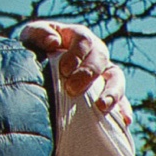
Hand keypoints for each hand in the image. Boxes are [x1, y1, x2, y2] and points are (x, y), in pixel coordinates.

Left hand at [19, 21, 133, 129]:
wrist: (35, 70)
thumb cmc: (34, 49)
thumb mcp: (31, 36)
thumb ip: (39, 34)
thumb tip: (53, 42)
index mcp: (78, 38)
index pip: (84, 40)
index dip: (77, 54)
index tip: (64, 70)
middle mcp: (95, 53)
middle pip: (100, 58)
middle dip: (88, 74)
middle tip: (72, 90)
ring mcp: (103, 73)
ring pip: (116, 78)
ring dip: (112, 92)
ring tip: (101, 106)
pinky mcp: (105, 92)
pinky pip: (120, 100)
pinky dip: (123, 109)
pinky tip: (124, 121)